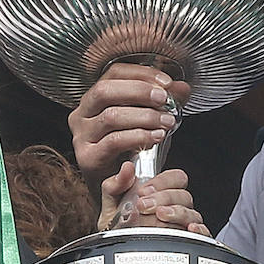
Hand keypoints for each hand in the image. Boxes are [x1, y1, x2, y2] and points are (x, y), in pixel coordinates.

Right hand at [69, 63, 190, 193]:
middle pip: (105, 90)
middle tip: (164, 99)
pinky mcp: (88, 157)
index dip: (141, 74)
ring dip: (144, 116)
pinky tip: (155, 137)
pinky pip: (114, 141)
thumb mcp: (147, 122)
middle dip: (139, 91)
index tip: (166, 82)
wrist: (118, 191)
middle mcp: (81, 114)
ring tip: (166, 122)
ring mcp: (81, 136)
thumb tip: (181, 87)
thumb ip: (162, 103)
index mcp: (93, 99)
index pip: (113, 73)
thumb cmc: (130, 152)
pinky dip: (138, 136)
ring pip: (111, 116)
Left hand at [98, 164, 208, 234]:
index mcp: (160, 193)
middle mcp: (175, 206)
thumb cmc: (118, 227)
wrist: (118, 252)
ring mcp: (182, 224)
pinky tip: (189, 229)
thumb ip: (116, 184)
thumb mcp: (112, 204)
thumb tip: (126, 168)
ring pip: (191, 213)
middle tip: (145, 205)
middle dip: (164, 197)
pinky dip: (198, 230)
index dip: (162, 181)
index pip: (175, 178)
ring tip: (160, 215)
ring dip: (176, 212)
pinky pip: (202, 234)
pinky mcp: (188, 241)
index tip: (144, 190)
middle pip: (183, 195)